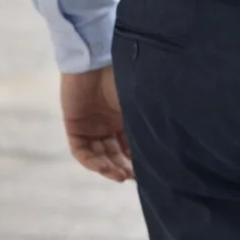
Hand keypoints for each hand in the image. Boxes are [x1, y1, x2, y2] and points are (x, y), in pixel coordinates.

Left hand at [60, 66, 134, 182]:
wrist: (95, 62)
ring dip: (109, 167)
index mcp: (123, 116)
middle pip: (114, 153)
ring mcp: (90, 126)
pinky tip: (104, 168)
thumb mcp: (137, 102)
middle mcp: (107, 123)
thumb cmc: (121, 77)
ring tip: (120, 176)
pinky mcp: (74, 127)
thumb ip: (145, 121)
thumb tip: (165, 144)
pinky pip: (81, 151)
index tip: (145, 172)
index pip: (129, 144)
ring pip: (99, 155)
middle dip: (123, 166)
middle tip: (132, 177)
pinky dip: (92, 162)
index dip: (135, 159)